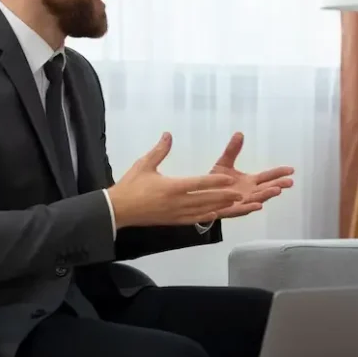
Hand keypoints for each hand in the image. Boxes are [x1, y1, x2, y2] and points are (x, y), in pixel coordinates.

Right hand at [107, 133, 244, 227]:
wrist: (117, 210)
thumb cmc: (130, 185)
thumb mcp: (144, 164)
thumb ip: (160, 150)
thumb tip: (169, 135)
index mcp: (171, 186)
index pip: (198, 183)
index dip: (215, 181)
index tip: (229, 179)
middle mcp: (176, 202)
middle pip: (205, 199)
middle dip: (223, 196)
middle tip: (240, 195)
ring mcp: (175, 213)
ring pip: (201, 210)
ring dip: (218, 206)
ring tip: (233, 203)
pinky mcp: (171, 221)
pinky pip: (191, 220)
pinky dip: (204, 217)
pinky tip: (213, 215)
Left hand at [209, 132, 294, 219]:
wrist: (201, 196)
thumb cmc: (215, 182)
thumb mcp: (224, 163)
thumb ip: (233, 150)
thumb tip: (239, 133)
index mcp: (251, 182)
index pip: (268, 177)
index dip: (279, 173)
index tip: (291, 170)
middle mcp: (250, 193)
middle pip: (267, 189)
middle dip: (278, 185)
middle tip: (289, 182)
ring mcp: (243, 203)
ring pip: (258, 199)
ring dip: (267, 195)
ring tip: (277, 190)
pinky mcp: (232, 211)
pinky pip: (243, 210)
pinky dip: (251, 208)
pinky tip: (258, 206)